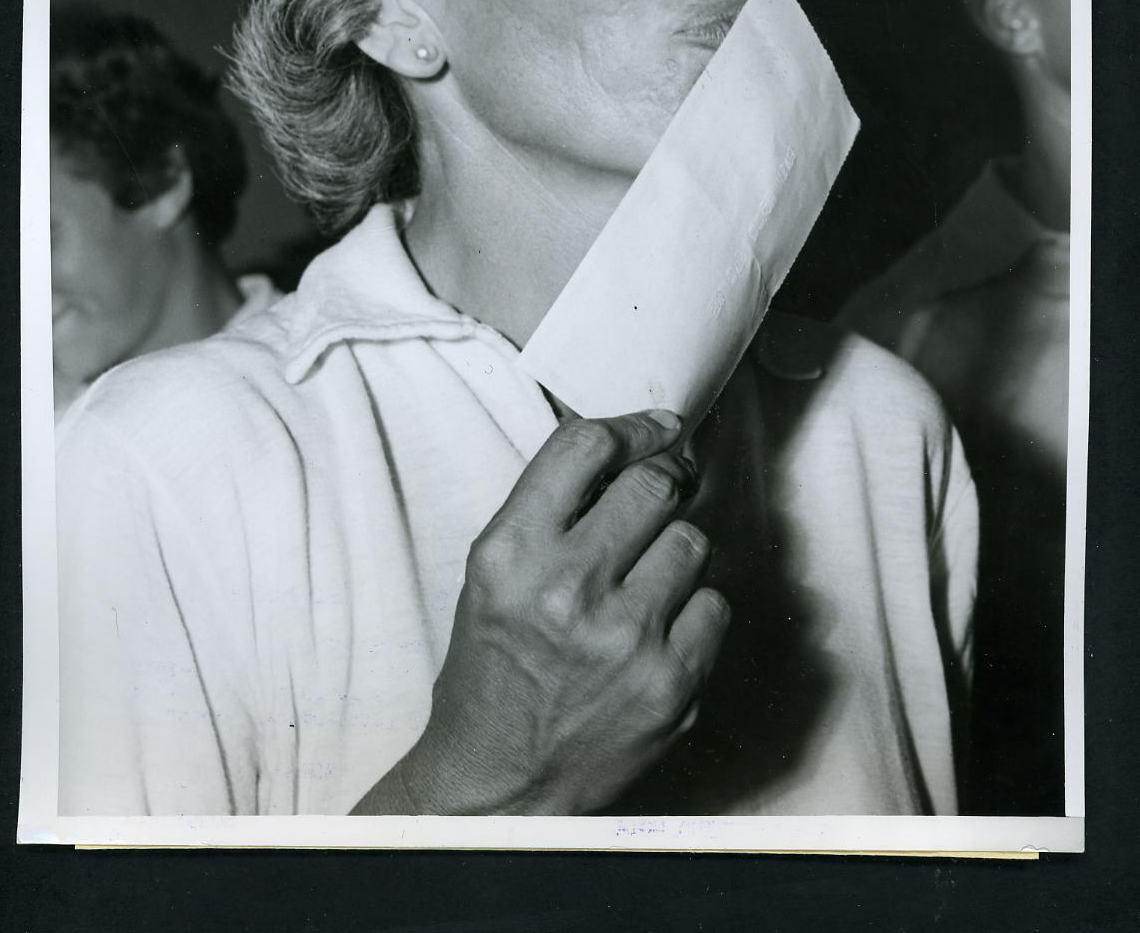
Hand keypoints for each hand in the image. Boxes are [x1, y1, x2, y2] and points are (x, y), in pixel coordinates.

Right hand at [358, 409, 728, 814]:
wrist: (500, 781)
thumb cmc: (495, 667)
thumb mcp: (493, 572)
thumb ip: (551, 506)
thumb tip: (628, 444)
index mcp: (511, 553)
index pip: (587, 446)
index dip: (634, 426)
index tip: (657, 427)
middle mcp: (567, 590)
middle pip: (655, 484)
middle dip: (667, 478)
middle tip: (668, 484)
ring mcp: (625, 639)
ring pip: (693, 541)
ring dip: (674, 550)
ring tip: (644, 580)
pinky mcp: (671, 684)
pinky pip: (715, 604)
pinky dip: (694, 610)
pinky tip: (659, 629)